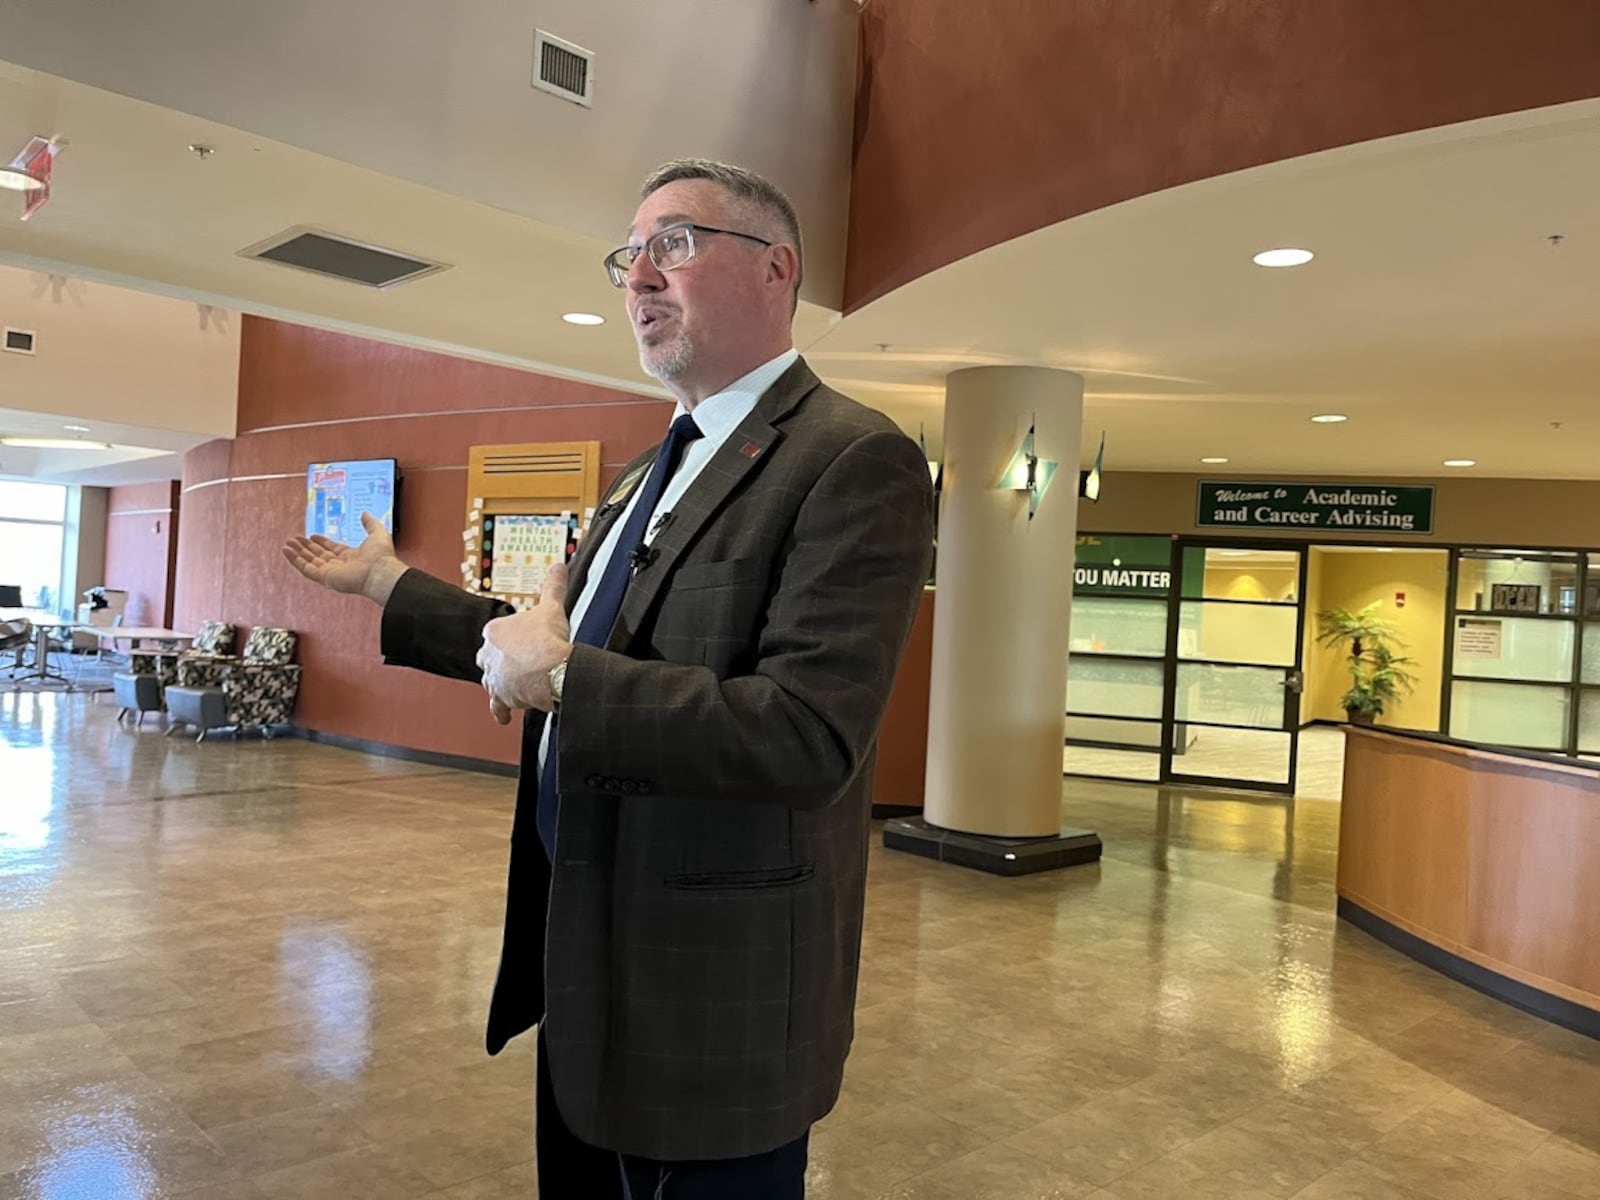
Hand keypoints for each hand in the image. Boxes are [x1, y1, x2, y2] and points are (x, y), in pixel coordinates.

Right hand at [282, 513, 404, 603]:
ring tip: (288, 543)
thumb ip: (370, 523)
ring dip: (298, 552)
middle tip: (295, 538)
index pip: (332, 549)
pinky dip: (294, 560)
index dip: (322, 542)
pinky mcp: (324, 577)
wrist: (380, 572)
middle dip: (307, 547)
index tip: (313, 536)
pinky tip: (286, 551)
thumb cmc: (382, 556)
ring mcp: (331, 572)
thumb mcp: (377, 533)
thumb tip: (365, 513)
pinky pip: (305, 569)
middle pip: (319, 555)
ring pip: (310, 562)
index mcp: (352, 557)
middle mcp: (340, 566)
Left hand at [479, 563, 572, 722]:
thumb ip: (553, 586)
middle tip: (517, 661)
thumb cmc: (549, 641)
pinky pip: (498, 706)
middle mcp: (489, 656)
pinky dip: (501, 711)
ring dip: (501, 683)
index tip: (521, 639)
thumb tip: (558, 567)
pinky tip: (503, 716)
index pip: (496, 633)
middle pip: (488, 657)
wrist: (554, 671)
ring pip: (491, 681)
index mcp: (495, 631)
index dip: (510, 637)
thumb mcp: (552, 607)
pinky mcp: (503, 697)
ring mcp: (494, 678)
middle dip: (501, 660)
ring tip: (511, 685)